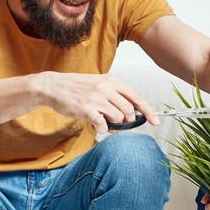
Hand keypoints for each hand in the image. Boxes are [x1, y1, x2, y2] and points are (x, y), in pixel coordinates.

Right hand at [40, 72, 158, 135]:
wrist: (53, 86)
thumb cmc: (76, 87)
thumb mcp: (99, 84)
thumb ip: (116, 95)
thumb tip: (133, 111)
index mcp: (112, 80)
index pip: (137, 97)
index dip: (149, 111)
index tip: (156, 121)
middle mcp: (106, 87)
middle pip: (129, 111)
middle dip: (126, 121)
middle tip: (117, 122)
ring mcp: (97, 98)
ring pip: (118, 118)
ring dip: (112, 125)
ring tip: (102, 121)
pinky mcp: (87, 109)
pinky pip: (103, 125)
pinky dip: (101, 129)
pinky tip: (95, 125)